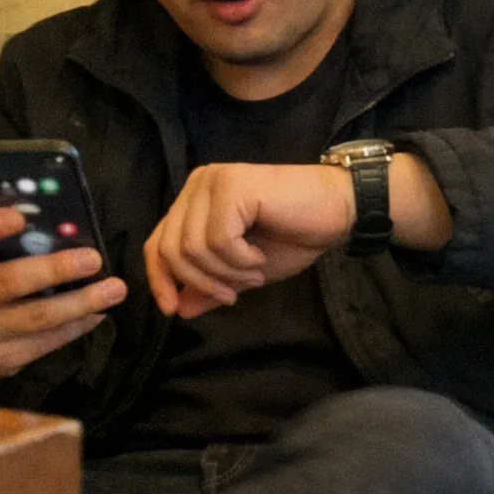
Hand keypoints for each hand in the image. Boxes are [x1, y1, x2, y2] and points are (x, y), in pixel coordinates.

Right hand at [0, 207, 127, 385]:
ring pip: (37, 317)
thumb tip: (55, 220)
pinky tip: (99, 312)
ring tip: (114, 289)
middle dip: (56, 269)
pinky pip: (46, 342)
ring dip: (81, 302)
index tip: (18, 216)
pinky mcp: (2, 360)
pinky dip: (77, 326)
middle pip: (10, 281)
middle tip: (93, 258)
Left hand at [144, 163, 354, 319]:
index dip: (160, 280)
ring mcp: (213, 182)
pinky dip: (239, 259)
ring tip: (254, 272)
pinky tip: (259, 256)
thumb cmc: (294, 235)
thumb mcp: (244, 271)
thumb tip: (180, 308)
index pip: (157, 243)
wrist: (337, 211)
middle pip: (170, 248)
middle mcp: (198, 185)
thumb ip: (211, 285)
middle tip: (232, 295)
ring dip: (225, 272)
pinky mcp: (233, 185)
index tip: (173, 310)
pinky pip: (218, 239)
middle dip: (200, 282)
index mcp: (194, 201)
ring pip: (192, 247)